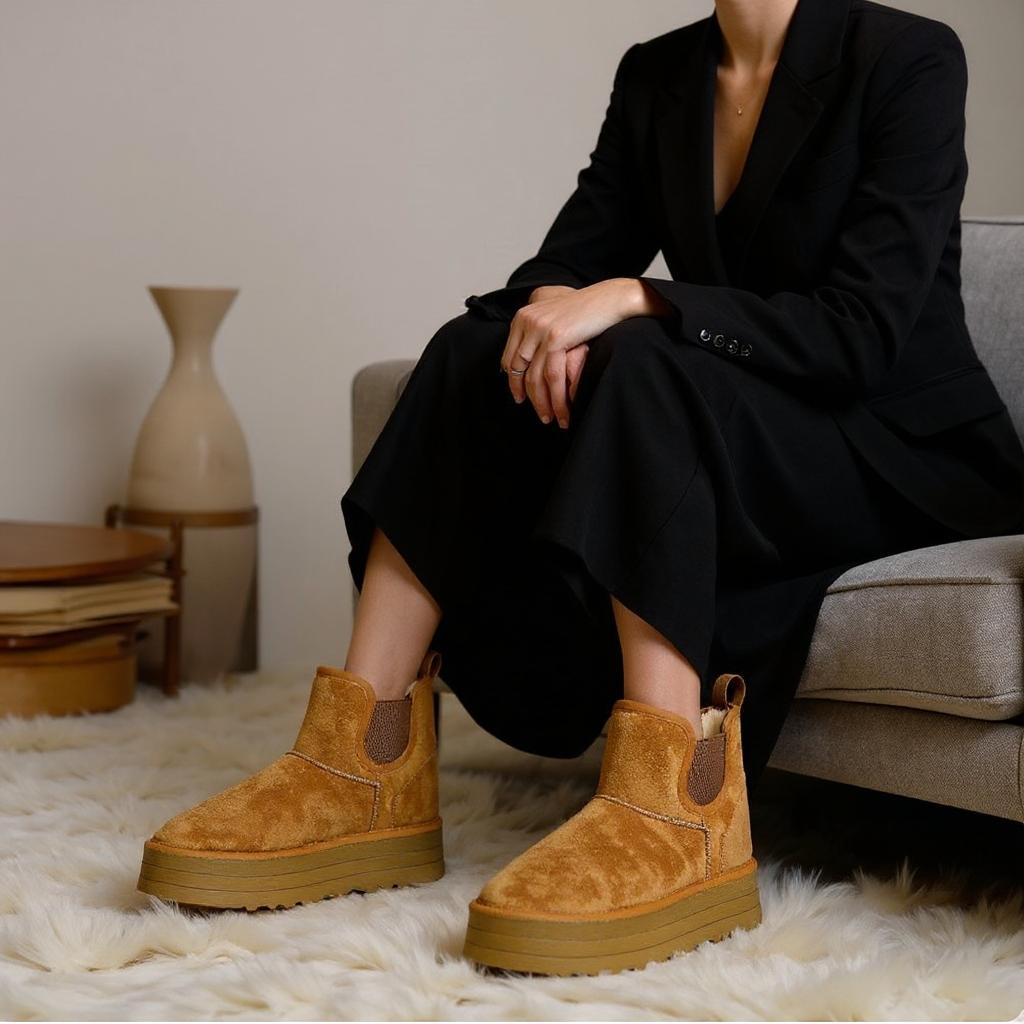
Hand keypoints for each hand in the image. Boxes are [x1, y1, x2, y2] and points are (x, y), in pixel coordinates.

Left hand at [501, 278, 646, 427]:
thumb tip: (528, 361)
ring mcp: (540, 329)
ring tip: (552, 419)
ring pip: (535, 377)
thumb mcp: (554, 319)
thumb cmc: (587, 311)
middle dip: (528, 396)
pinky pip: (552, 376)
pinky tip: (564, 410)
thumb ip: (538, 335)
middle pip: (519, 370)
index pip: (509, 358)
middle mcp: (527, 322)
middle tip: (540, 414)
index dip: (514, 382)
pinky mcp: (556, 338)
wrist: (610, 299)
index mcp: (523, 317)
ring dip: (543, 403)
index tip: (521, 398)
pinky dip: (556, 398)